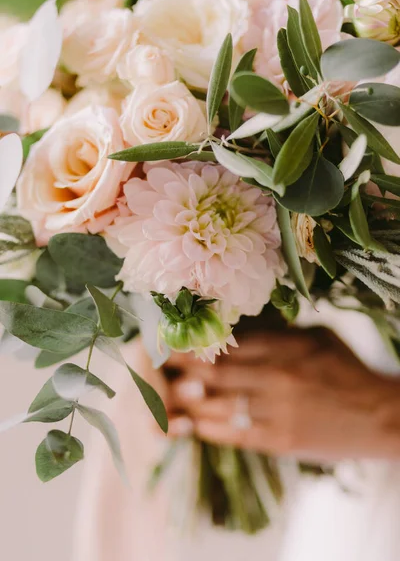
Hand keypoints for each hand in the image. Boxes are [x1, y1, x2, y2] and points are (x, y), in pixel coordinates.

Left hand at [165, 328, 399, 461]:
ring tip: (163, 398)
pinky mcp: (279, 440)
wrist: (378, 415)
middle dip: (178, 371)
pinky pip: (232, 435)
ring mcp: (276, 411)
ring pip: (216, 406)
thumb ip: (275, 334)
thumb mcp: (315, 337)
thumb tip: (231, 329)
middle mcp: (276, 377)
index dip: (191, 344)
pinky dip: (207, 429)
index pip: (225, 344)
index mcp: (285, 347)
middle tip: (152, 368)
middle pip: (213, 373)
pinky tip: (191, 424)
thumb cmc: (344, 369)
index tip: (167, 342)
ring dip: (185, 404)